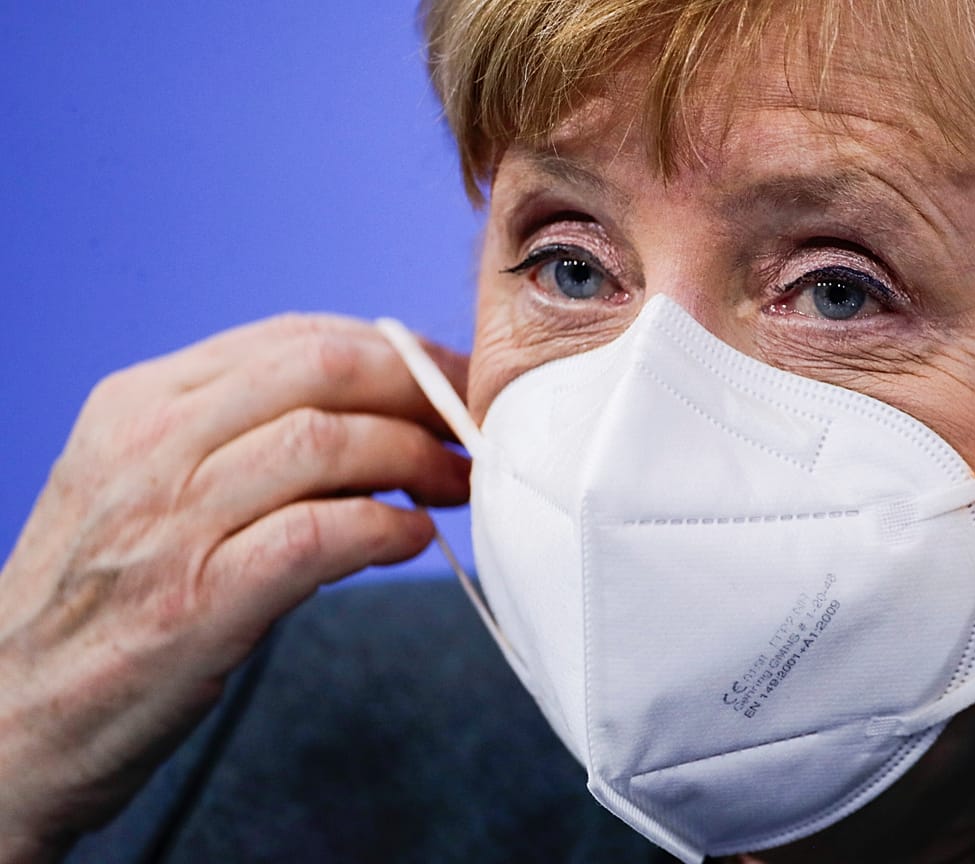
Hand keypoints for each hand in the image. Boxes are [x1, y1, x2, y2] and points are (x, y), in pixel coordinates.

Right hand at [0, 315, 468, 860]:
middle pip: (322, 370)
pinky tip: (411, 540)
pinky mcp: (194, 604)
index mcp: (139, 405)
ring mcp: (168, 524)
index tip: (445, 379)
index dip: (394, 352)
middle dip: (419, 390)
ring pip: (327, 442)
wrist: (7, 719)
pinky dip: (384, 530)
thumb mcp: (142, 486)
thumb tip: (370, 415)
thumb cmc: (98, 602)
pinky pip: (319, 536)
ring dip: (415, 459)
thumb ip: (236, 438)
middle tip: (467, 426)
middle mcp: (149, 448)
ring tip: (452, 484)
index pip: (293, 338)